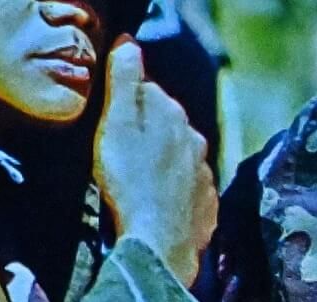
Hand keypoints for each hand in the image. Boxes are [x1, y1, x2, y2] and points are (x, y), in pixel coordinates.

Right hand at [94, 38, 215, 286]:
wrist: (159, 243)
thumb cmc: (130, 182)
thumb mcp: (118, 125)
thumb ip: (125, 83)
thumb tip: (130, 44)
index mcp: (173, 116)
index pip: (149, 92)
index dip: (126, 102)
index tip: (110, 119)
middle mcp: (196, 141)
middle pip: (167, 125)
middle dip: (147, 130)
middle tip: (119, 150)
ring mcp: (204, 175)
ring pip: (179, 157)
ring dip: (162, 161)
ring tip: (137, 179)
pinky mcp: (207, 206)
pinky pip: (188, 190)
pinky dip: (174, 191)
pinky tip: (157, 202)